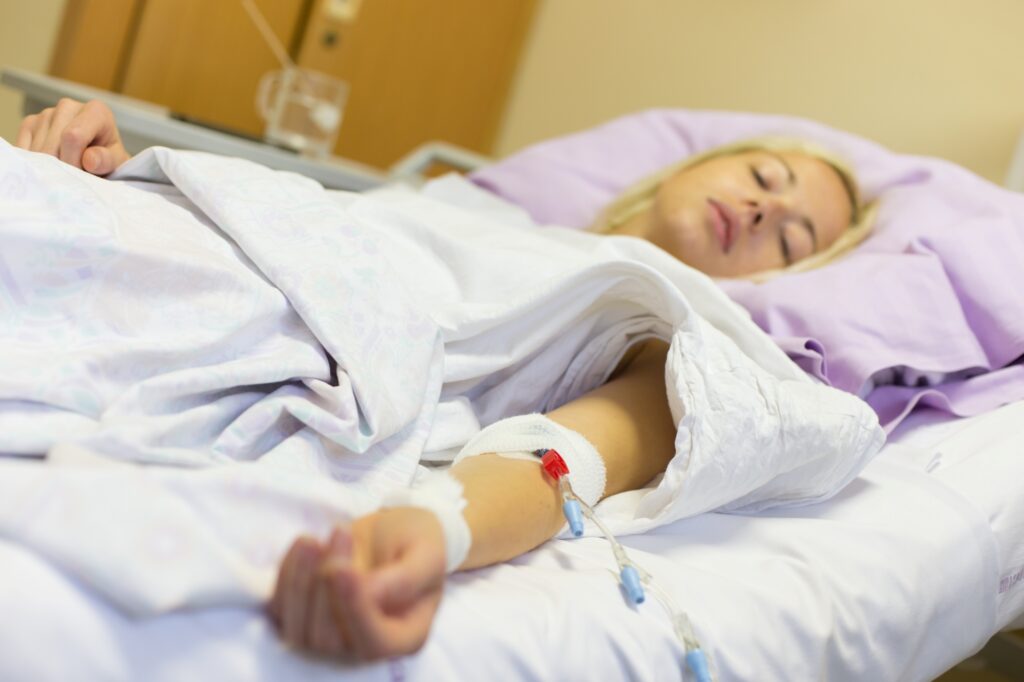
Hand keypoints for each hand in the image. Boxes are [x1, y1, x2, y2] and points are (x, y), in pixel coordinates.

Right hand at [15, 98, 130, 174]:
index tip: (81, 174)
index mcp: (96, 111)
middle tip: (74, 176)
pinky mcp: (30, 122)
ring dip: (49, 166)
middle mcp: (68, 106)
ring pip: (37, 149)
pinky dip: (36, 163)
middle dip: (61, 167)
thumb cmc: (107, 159)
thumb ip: (106, 161)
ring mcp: (46, 113)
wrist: (96, 158)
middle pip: (53, 145)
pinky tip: (51, 165)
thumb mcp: (116, 163)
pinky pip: (24, 148)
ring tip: (66, 168)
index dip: (74, 161)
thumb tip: (89, 160)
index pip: (73, 136)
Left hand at [268, 507, 446, 660]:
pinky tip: (305, 542)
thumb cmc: (417, 542)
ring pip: (299, 631)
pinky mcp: (303, 616)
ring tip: (316, 540)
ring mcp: (331, 635)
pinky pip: (280, 610)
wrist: (395, 531)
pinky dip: (285, 576)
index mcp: (406, 636)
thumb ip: (404, 579)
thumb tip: (365, 592)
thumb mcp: (426, 553)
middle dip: (325, 588)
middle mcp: (366, 644)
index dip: (355, 612)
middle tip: (341, 534)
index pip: (375, 644)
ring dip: (300, 583)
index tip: (343, 570)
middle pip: (330, 640)